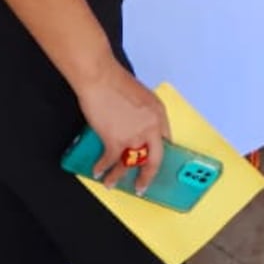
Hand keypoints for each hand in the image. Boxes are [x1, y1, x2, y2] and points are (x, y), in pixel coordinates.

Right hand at [76, 58, 169, 194]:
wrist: (100, 78)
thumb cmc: (116, 81)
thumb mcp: (141, 96)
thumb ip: (143, 114)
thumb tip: (136, 128)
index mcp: (159, 114)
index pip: (165, 140)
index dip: (158, 152)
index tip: (153, 162)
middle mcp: (151, 128)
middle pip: (154, 160)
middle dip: (147, 176)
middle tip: (142, 186)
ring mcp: (134, 137)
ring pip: (129, 165)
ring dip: (118, 176)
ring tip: (112, 184)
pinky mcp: (115, 141)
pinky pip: (111, 161)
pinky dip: (102, 167)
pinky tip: (98, 171)